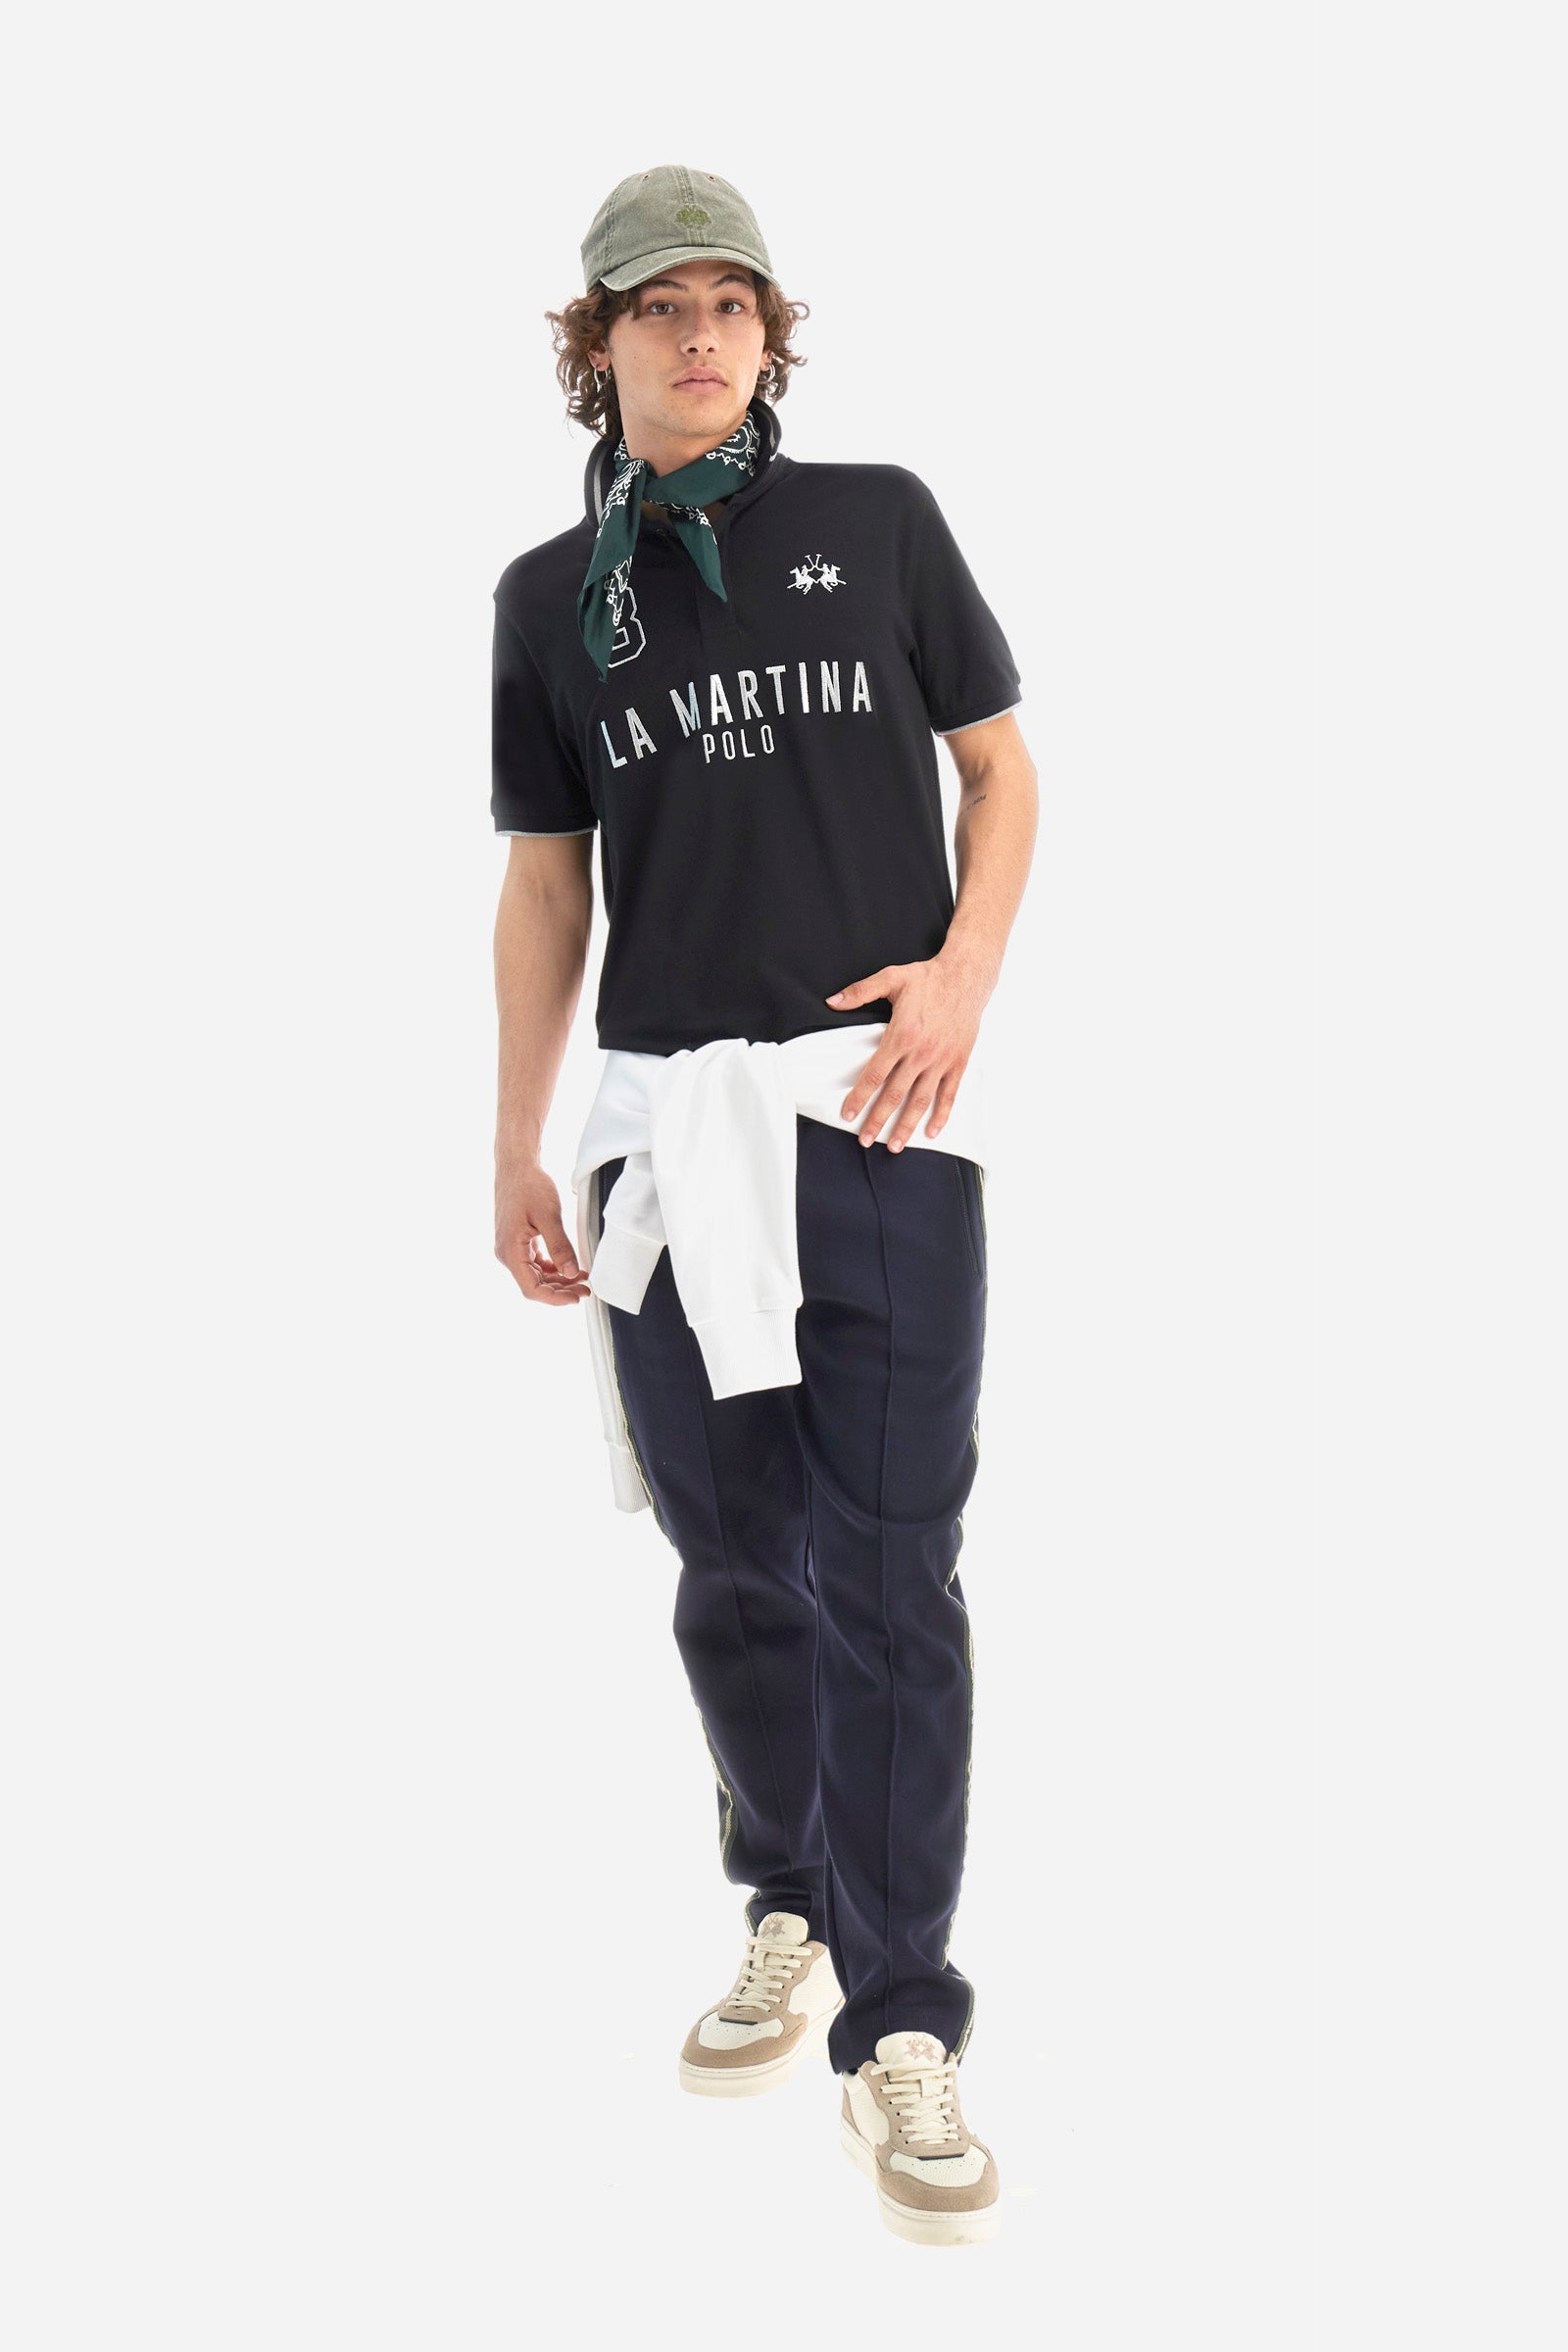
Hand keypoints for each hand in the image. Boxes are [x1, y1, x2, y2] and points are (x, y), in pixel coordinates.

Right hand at [496, 1159, 591, 1304]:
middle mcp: (508, 1254)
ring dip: (559, 1280)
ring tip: (582, 1279)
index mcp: (510, 1251)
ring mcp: (512, 1249)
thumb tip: (570, 1273)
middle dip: (561, 1290)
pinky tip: (570, 1267)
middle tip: (586, 1289)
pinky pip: (536, 1263)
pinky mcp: (519, 1242)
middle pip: (535, 1285)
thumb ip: (560, 1246)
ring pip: (537, 1276)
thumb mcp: (548, 1216)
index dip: (555, 1298)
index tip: (577, 1296)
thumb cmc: (528, 1186)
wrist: (516, 1167)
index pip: (532, 1288)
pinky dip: (554, 1268)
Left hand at [826, 947, 994, 1149]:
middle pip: (895, 1094)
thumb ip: (860, 991)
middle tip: (866, 1140)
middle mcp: (921, 1052)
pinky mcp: (958, 1062)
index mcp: (901, 1035)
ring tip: (895, 1146)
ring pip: (921, 1100)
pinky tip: (931, 1132)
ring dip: (907, 1125)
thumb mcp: (891, 977)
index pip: (875, 1074)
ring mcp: (941, 1060)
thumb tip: (833, 1001)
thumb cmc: (927, 978)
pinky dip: (941, 1115)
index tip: (848, 1115)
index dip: (860, 1097)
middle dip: (878, 1120)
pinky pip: (949, 1094)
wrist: (966, 976)